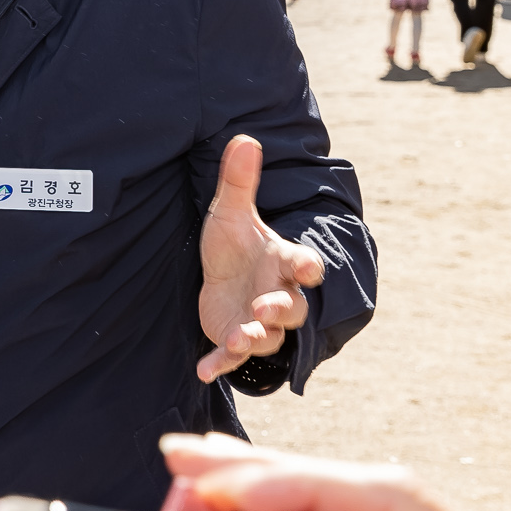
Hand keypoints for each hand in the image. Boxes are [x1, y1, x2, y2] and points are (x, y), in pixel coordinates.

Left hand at [196, 135, 323, 382]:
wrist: (223, 276)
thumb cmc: (237, 245)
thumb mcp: (232, 213)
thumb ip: (240, 181)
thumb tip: (245, 138)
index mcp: (282, 262)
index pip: (303, 265)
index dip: (307, 267)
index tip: (307, 267)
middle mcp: (278, 295)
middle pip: (292, 308)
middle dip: (281, 309)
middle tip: (266, 306)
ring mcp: (258, 321)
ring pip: (269, 338)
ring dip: (256, 339)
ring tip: (241, 338)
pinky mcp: (235, 338)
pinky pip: (233, 357)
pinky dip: (221, 364)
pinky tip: (203, 371)